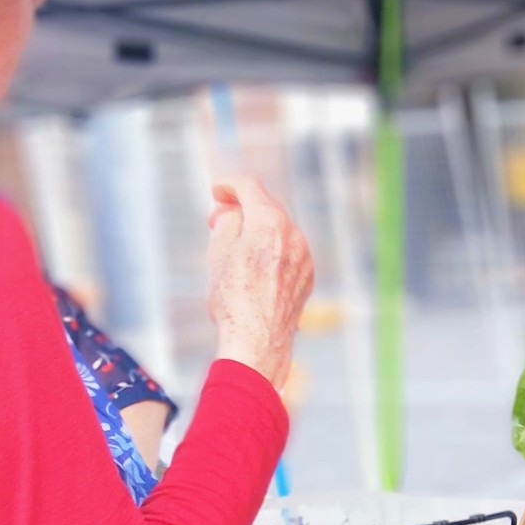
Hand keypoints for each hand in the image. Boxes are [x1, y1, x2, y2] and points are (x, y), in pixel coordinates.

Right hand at [206, 177, 312, 389]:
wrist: (258, 339)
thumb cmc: (232, 297)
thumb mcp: (218, 252)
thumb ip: (227, 222)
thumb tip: (235, 213)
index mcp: (269, 223)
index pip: (249, 187)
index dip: (229, 185)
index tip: (216, 192)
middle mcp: (294, 235)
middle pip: (267, 206)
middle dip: (242, 207)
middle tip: (218, 218)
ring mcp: (305, 256)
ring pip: (280, 230)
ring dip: (258, 228)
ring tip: (233, 244)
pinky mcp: (307, 275)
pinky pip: (289, 251)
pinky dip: (271, 248)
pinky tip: (253, 264)